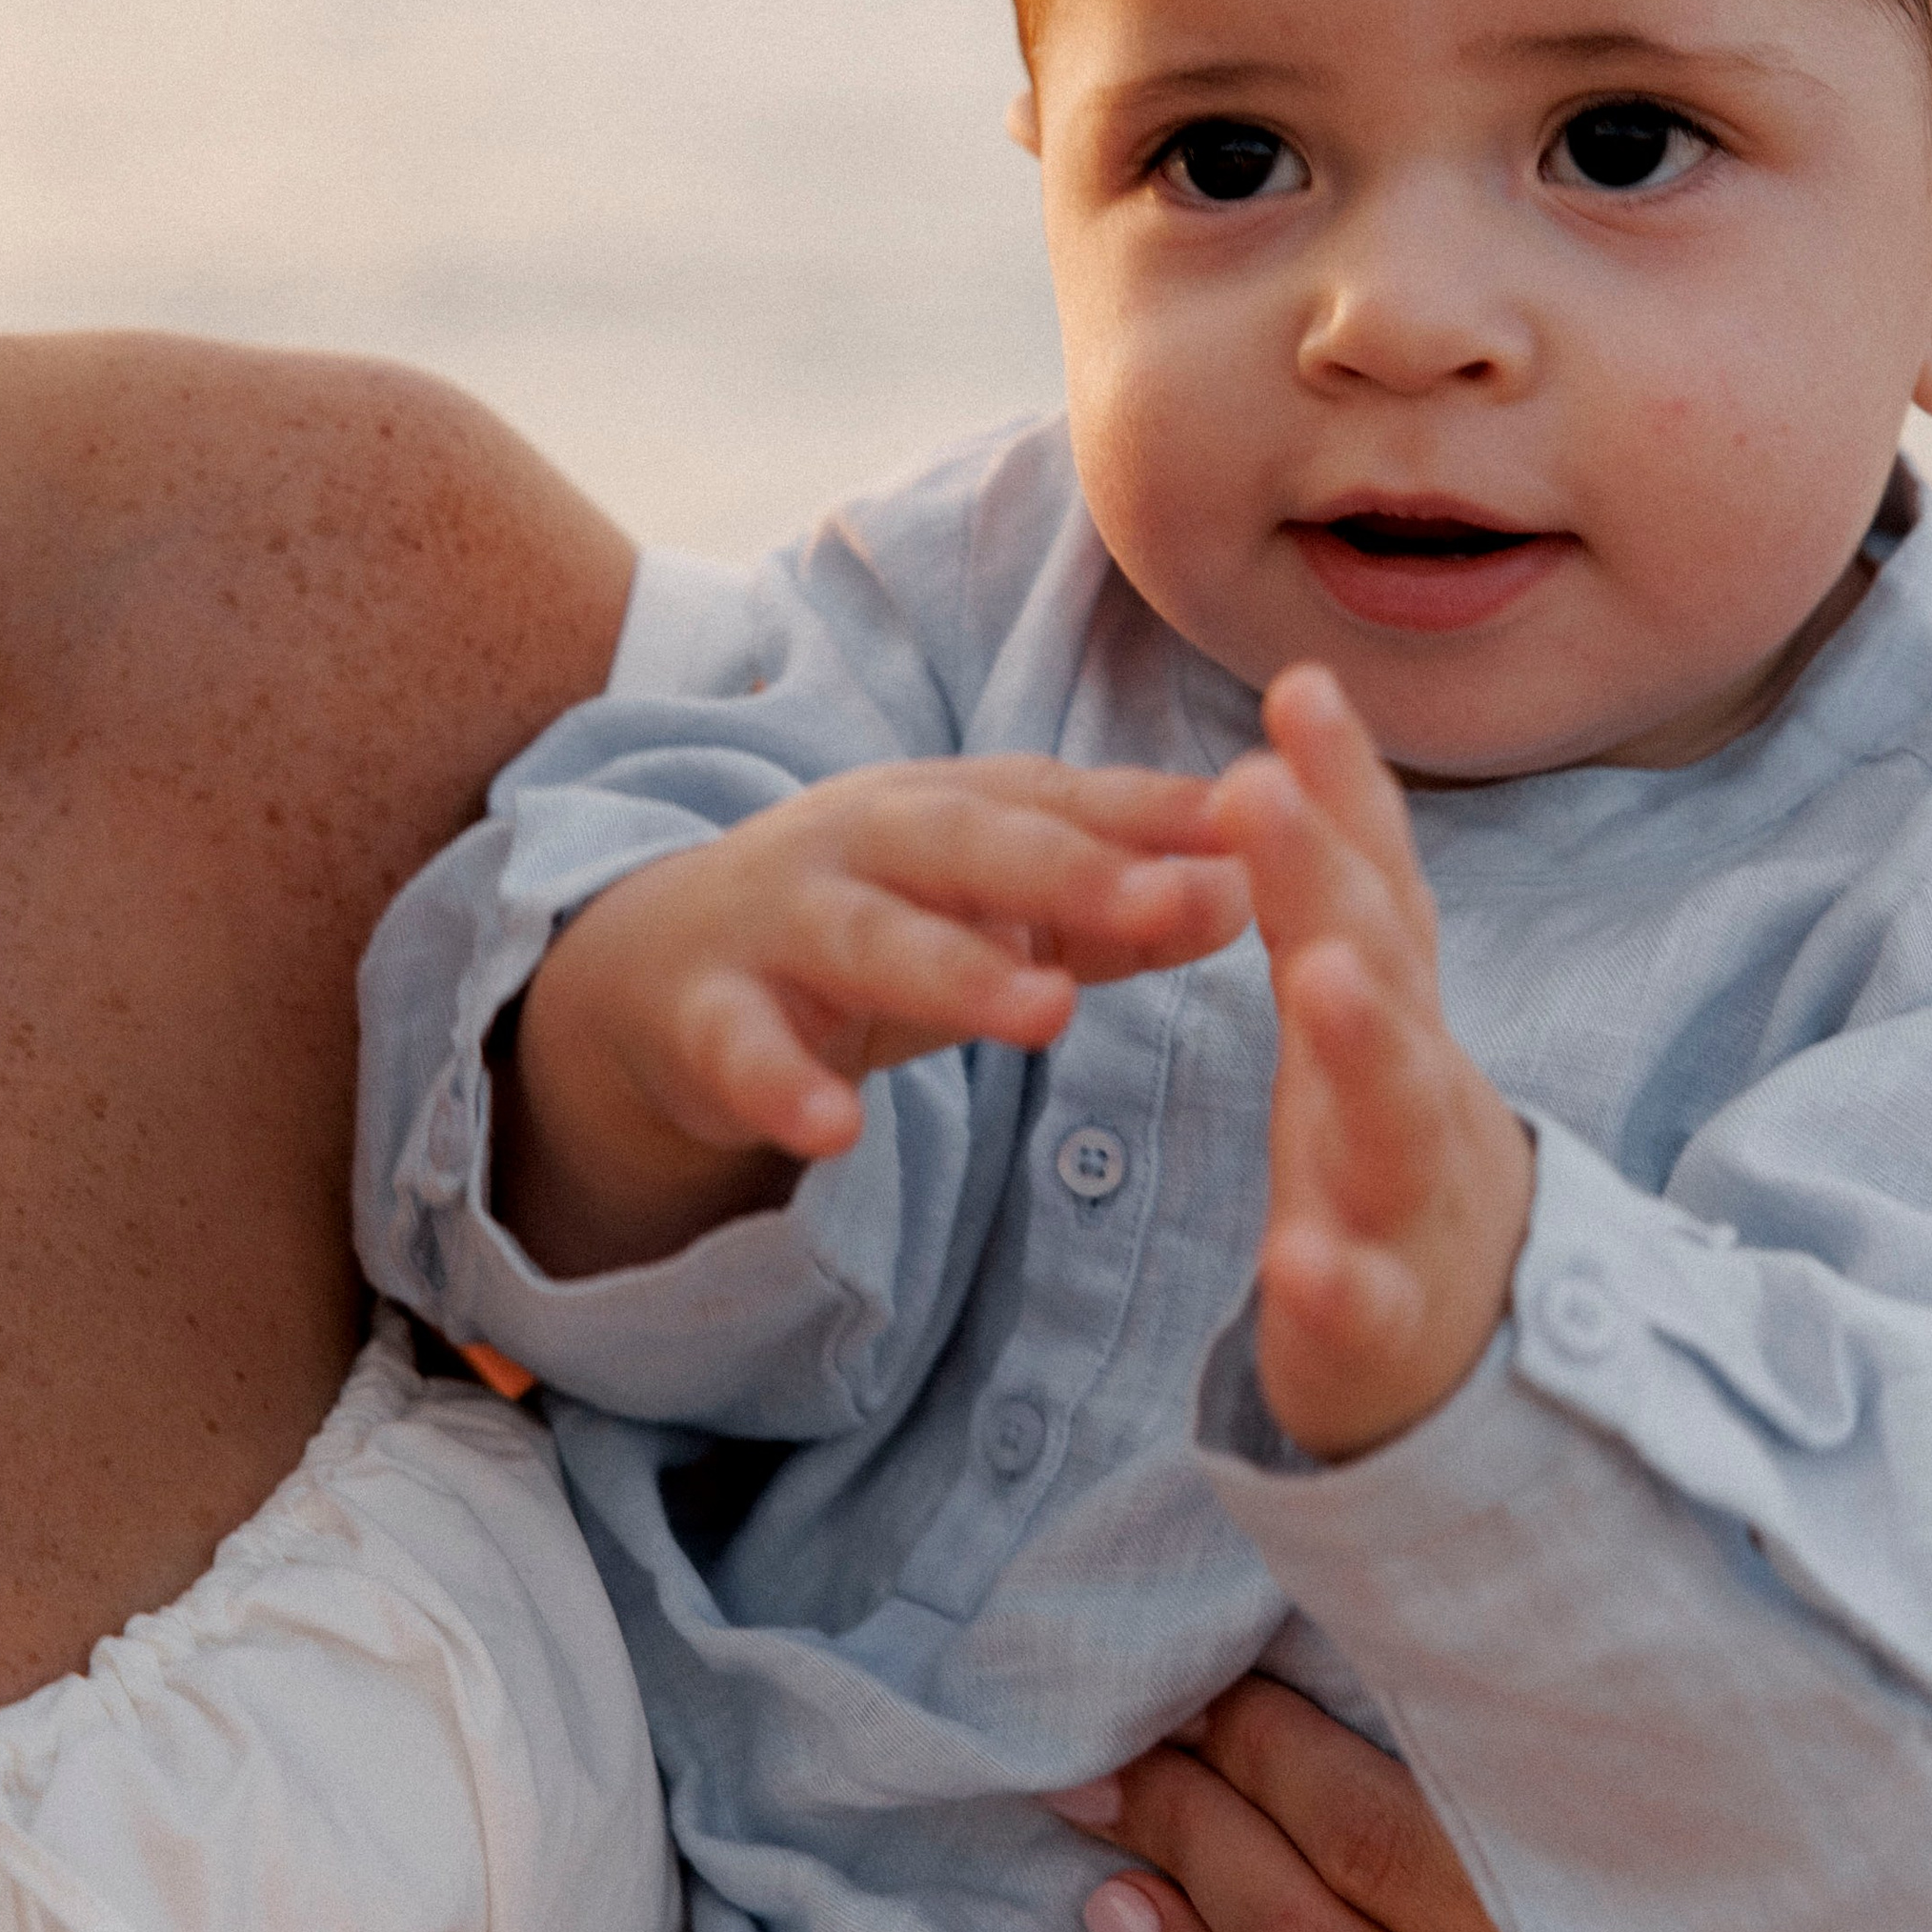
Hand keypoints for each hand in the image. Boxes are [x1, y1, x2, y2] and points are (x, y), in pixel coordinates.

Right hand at [503, 757, 1248, 1274]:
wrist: (660, 964)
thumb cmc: (869, 925)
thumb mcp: (992, 910)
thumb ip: (1116, 911)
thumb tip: (1251, 887)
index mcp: (950, 807)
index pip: (1066, 800)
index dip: (1161, 813)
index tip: (1271, 821)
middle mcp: (863, 841)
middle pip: (971, 843)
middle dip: (1073, 867)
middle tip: (1174, 895)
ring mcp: (777, 921)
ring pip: (867, 936)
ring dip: (956, 968)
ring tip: (1046, 1011)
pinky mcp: (704, 1012)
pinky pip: (742, 1050)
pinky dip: (783, 1086)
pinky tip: (833, 1132)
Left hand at [1213, 668, 1532, 1458]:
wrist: (1464, 1344)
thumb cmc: (1385, 1143)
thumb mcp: (1359, 997)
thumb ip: (1329, 873)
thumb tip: (1295, 703)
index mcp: (1391, 1007)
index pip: (1373, 876)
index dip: (1343, 782)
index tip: (1297, 683)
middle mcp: (1414, 1082)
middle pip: (1380, 965)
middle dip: (1322, 873)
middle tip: (1254, 784)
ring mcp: (1410, 1202)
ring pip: (1396, 1119)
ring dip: (1364, 1041)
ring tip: (1319, 976)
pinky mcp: (1384, 1322)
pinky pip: (1364, 1303)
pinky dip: (1337, 1280)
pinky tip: (1299, 1259)